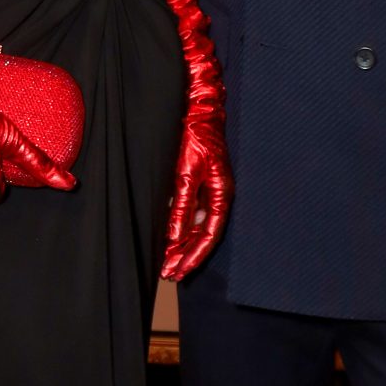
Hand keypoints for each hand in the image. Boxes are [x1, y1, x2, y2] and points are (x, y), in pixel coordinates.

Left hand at [162, 122, 230, 282]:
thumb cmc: (194, 137)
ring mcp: (207, 191)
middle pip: (202, 235)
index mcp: (220, 195)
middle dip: (185, 256)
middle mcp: (216, 197)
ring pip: (194, 227)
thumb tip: (174, 236)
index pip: (209, 235)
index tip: (179, 272)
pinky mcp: (197, 185)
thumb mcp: (185, 173)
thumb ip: (180, 205)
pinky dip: (177, 228)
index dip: (194, 256)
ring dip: (180, 245)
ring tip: (164, 263)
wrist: (196, 111)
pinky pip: (189, 214)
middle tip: (168, 274)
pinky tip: (165, 239)